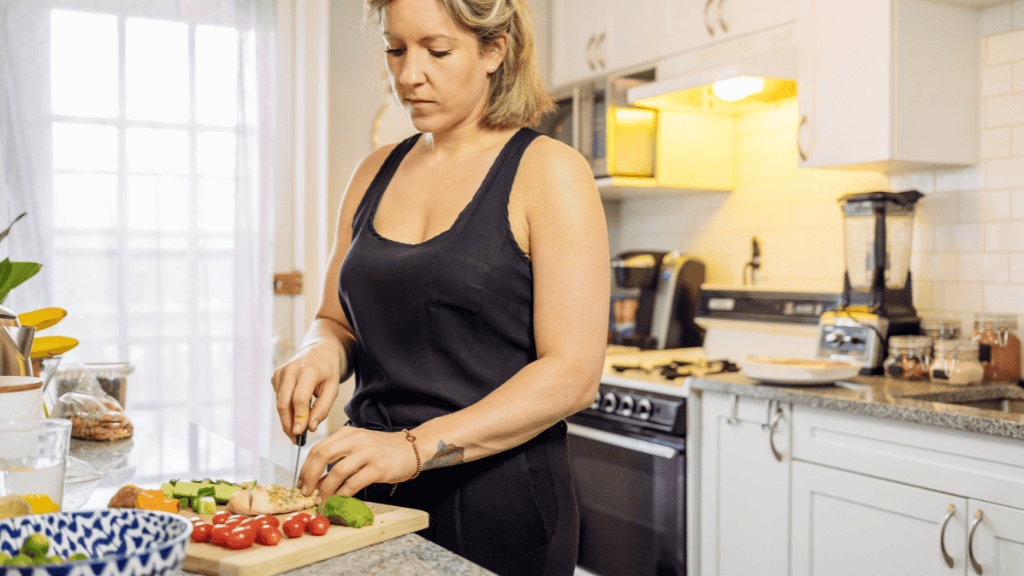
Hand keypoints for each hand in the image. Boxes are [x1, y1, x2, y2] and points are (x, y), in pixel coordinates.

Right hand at [271, 339, 343, 438]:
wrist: (318, 350)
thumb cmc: (328, 371)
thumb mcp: (333, 388)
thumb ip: (322, 408)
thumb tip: (311, 427)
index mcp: (308, 370)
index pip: (299, 398)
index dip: (299, 417)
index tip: (299, 433)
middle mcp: (291, 369)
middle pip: (284, 403)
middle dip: (288, 423)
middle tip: (295, 439)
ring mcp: (280, 372)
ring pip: (279, 402)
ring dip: (287, 419)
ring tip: (298, 429)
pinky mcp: (275, 376)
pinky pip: (279, 398)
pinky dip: (286, 408)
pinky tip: (296, 410)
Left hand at [299, 427, 417, 498]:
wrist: (412, 449)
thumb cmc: (383, 450)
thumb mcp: (358, 447)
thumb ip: (337, 459)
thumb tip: (316, 481)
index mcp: (348, 433)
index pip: (318, 448)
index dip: (305, 468)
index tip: (301, 483)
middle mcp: (356, 440)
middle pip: (322, 455)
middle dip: (310, 476)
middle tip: (306, 492)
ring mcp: (368, 453)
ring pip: (337, 471)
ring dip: (326, 489)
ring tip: (323, 499)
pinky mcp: (378, 468)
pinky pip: (354, 483)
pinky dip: (343, 494)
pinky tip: (340, 499)